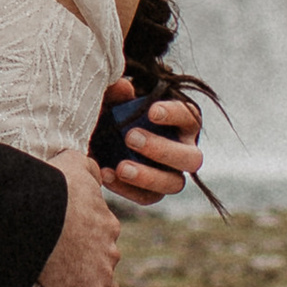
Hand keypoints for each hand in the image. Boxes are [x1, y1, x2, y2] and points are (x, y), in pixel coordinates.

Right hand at [36, 150, 125, 286]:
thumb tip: (96, 167)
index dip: (88, 236)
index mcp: (105, 222)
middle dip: (95, 266)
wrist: (40, 215)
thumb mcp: (72, 163)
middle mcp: (109, 249)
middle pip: (106, 261)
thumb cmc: (52, 187)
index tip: (75, 238)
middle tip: (75, 271)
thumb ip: (86, 164)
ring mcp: (100, 275)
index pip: (103, 232)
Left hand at [102, 82, 203, 207]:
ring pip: (174, 183)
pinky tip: (106, 175)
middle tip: (131, 137)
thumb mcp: (111, 99)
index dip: (174, 114)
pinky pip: (148, 197)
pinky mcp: (153, 193)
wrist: (95, 138)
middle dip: (162, 149)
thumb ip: (116, 92)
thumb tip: (125, 89)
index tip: (151, 112)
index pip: (189, 117)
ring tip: (121, 167)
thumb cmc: (112, 113)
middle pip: (191, 158)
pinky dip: (127, 189)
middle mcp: (183, 150)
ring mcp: (171, 175)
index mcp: (181, 122)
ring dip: (148, 176)